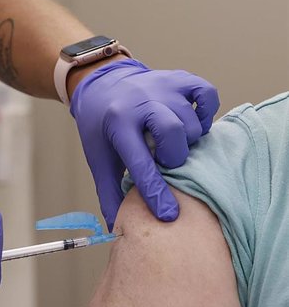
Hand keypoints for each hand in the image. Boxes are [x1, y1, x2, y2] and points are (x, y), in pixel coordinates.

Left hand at [69, 59, 219, 229]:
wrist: (101, 85)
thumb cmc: (102, 127)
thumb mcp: (99, 158)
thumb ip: (109, 192)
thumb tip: (117, 227)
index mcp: (118, 123)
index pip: (140, 163)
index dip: (155, 192)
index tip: (168, 215)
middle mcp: (141, 101)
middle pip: (174, 133)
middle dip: (173, 157)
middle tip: (165, 161)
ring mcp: (162, 87)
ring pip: (191, 121)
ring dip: (187, 140)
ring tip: (172, 144)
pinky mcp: (179, 78)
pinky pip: (206, 93)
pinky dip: (205, 112)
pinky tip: (192, 123)